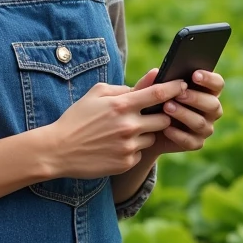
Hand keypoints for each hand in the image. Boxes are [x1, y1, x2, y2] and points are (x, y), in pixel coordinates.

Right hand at [42, 80, 183, 178]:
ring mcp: (128, 146)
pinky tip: (115, 145)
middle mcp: (128, 126)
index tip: (183, 84)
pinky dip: (133, 148)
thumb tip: (150, 79)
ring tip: (123, 131)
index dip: (175, 88)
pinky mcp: (126, 162)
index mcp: (121, 105)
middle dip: (160, 115)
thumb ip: (125, 87)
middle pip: (164, 119)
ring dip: (145, 133)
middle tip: (149, 114)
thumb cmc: (78, 117)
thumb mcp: (97, 94)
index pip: (158, 94)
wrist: (59, 149)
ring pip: (152, 136)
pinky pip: (140, 152)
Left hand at [129, 68, 224, 156]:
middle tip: (179, 94)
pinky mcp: (196, 143)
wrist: (146, 129)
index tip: (194, 75)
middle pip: (213, 104)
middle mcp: (210, 110)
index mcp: (206, 91)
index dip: (209, 79)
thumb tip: (155, 72)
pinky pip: (191, 141)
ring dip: (184, 114)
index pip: (217, 84)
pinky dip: (178, 134)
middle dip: (195, 98)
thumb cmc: (153, 102)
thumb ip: (151, 82)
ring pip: (200, 123)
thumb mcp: (150, 91)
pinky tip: (166, 128)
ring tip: (166, 108)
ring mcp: (205, 128)